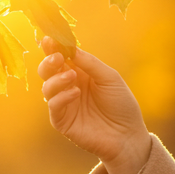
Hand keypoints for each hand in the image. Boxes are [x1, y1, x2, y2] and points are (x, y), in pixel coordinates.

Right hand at [37, 37, 150, 173]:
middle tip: (57, 57)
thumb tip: (70, 49)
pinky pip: (53, 106)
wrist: (128, 135)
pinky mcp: (62, 121)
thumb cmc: (121, 104)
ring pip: (46, 87)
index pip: (60, 57)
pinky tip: (75, 93)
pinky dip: (61, 97)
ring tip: (72, 76)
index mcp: (79, 73)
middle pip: (47, 71)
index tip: (49, 38)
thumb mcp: (109, 78)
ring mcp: (64, 104)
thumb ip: (90, 63)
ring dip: (56, 79)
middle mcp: (68, 86)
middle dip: (49, 62)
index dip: (53, 47)